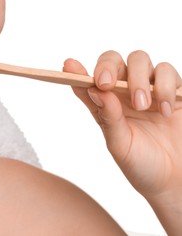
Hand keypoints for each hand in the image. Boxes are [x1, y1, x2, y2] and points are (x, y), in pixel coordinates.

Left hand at [64, 50, 181, 233]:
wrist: (175, 179)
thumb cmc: (142, 164)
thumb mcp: (120, 144)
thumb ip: (108, 117)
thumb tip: (95, 90)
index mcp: (105, 105)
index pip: (87, 82)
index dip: (76, 71)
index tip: (68, 65)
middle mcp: (123, 92)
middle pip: (112, 60)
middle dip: (107, 67)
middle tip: (106, 84)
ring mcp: (148, 88)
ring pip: (139, 59)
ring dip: (138, 79)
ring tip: (143, 106)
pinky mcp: (173, 90)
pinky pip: (167, 70)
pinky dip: (165, 85)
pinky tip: (165, 110)